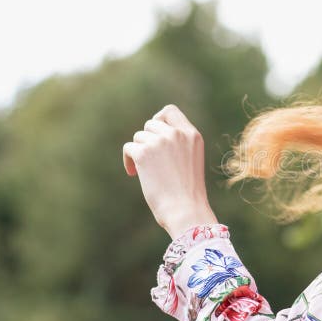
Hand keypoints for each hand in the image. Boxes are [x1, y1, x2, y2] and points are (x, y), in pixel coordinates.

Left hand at [123, 104, 218, 237]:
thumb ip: (178, 143)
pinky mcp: (144, 152)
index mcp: (192, 135)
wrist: (185, 209)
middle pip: (151, 124)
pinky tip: (135, 174)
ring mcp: (160, 141)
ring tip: (145, 170)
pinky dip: (129, 160)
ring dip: (139, 152)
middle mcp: (177, 134)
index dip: (159, 119)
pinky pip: (129, 148)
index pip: (170, 111)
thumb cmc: (188, 191)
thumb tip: (151, 132)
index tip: (155, 134)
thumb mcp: (190, 160)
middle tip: (150, 160)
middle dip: (147, 140)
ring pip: (139, 137)